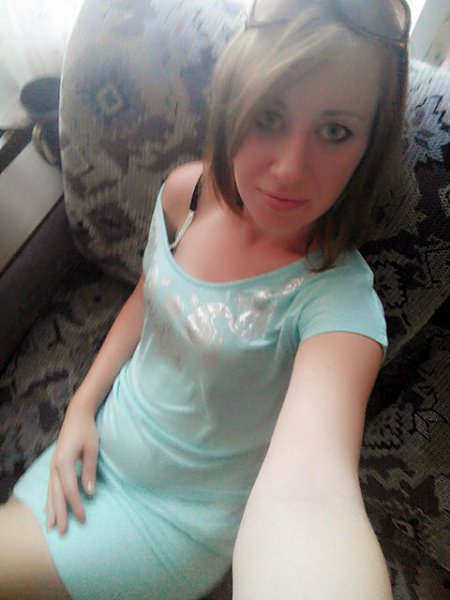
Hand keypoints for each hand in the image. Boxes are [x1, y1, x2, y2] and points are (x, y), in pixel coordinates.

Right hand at [45, 406, 98, 534]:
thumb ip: (89, 471)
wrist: (77, 415)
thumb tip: (90, 493)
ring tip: (50, 527)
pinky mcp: (54, 464)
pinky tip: (48, 508)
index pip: (70, 490)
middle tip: (63, 532)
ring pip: (50, 492)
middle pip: (56, 495)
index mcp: (64, 463)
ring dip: (51, 510)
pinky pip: (50, 486)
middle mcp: (54, 466)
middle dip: (60, 514)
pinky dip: (49, 499)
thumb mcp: (92, 449)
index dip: (76, 506)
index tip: (82, 519)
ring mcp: (52, 465)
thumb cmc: (87, 431)